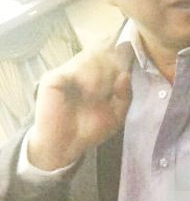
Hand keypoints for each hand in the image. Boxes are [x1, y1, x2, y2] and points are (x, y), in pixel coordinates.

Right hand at [28, 39, 131, 170]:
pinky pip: (75, 67)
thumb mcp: (116, 115)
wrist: (64, 149)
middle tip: (109, 89)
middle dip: (111, 67)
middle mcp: (81, 69)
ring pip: (90, 56)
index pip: (110, 54)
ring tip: (98, 94)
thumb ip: (125, 95)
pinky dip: (87, 77)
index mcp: (96, 75)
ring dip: (100, 74)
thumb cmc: (88, 130)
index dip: (120, 60)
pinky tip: (89, 92)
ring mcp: (66, 72)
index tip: (123, 75)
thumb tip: (126, 75)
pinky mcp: (53, 78)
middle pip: (102, 52)